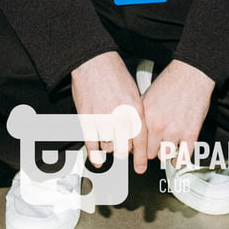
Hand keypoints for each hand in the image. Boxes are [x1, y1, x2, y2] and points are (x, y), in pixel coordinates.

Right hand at [70, 52, 144, 171]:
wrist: (93, 61)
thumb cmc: (113, 72)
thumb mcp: (133, 91)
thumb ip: (135, 114)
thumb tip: (138, 134)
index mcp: (134, 108)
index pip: (141, 141)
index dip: (141, 158)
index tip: (141, 167)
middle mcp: (120, 116)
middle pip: (124, 149)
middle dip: (124, 151)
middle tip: (123, 149)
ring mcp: (102, 119)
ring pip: (109, 148)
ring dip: (110, 148)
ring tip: (110, 142)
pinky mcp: (87, 120)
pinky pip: (92, 146)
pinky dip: (95, 156)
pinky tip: (97, 158)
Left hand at [139, 60, 214, 172]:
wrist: (191, 74)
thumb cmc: (171, 81)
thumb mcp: (147, 96)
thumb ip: (141, 115)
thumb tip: (134, 129)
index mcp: (146, 116)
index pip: (136, 143)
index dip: (137, 148)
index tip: (137, 152)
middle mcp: (158, 126)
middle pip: (149, 153)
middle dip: (151, 149)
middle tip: (154, 146)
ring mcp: (175, 131)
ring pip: (165, 156)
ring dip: (165, 152)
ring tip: (166, 147)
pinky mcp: (190, 134)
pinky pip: (183, 157)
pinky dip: (179, 161)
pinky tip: (177, 159)